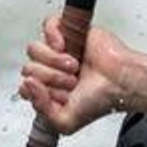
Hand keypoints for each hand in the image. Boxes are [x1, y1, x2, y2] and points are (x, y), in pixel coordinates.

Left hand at [18, 14, 128, 135]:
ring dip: (54, 60)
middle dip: (52, 78)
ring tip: (74, 66)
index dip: (41, 92)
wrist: (120, 82)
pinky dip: (53, 35)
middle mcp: (50, 69)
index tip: (61, 96)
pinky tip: (65, 46)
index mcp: (48, 90)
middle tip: (72, 82)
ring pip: (35, 49)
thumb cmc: (100, 100)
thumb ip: (41, 110)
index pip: (25, 87)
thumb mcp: (66, 122)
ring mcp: (57, 50)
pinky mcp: (68, 32)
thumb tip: (28, 84)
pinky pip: (48, 24)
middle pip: (29, 68)